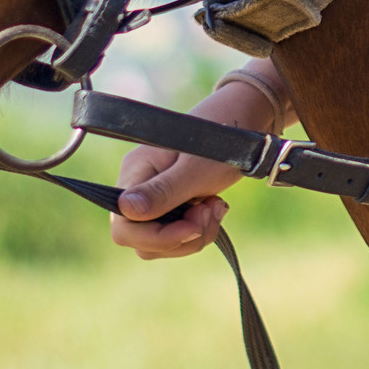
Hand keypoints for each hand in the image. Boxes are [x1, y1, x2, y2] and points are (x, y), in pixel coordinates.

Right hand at [107, 71, 278, 259]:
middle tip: (210, 212)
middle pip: (143, 242)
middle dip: (181, 237)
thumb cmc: (221, 140)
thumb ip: (163, 191)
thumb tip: (126, 210)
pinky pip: (178, 235)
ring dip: (195, 233)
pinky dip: (200, 228)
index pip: (124, 228)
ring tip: (217, 206)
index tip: (192, 228)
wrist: (243, 125)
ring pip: (163, 243)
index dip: (157, 238)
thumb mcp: (196, 168)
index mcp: (135, 173)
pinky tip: (216, 207)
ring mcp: (155, 198)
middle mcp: (138, 188)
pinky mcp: (173, 205)